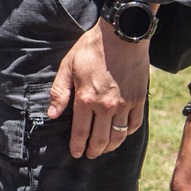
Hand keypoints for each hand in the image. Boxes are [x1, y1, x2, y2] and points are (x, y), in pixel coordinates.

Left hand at [47, 23, 149, 157]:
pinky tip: (121, 133)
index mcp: (85, 99)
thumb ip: (59, 92)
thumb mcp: (68, 66)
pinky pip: (134, 124)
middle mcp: (105, 106)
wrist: (122, 35)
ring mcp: (124, 104)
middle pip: (100, 139)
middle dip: (93, 151)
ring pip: (118, 135)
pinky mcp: (138, 99)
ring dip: (110, 146)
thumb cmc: (92, 48)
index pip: (80, 132)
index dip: (77, 146)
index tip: (75, 153)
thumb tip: (52, 115)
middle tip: (89, 155)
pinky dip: (127, 133)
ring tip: (104, 149)